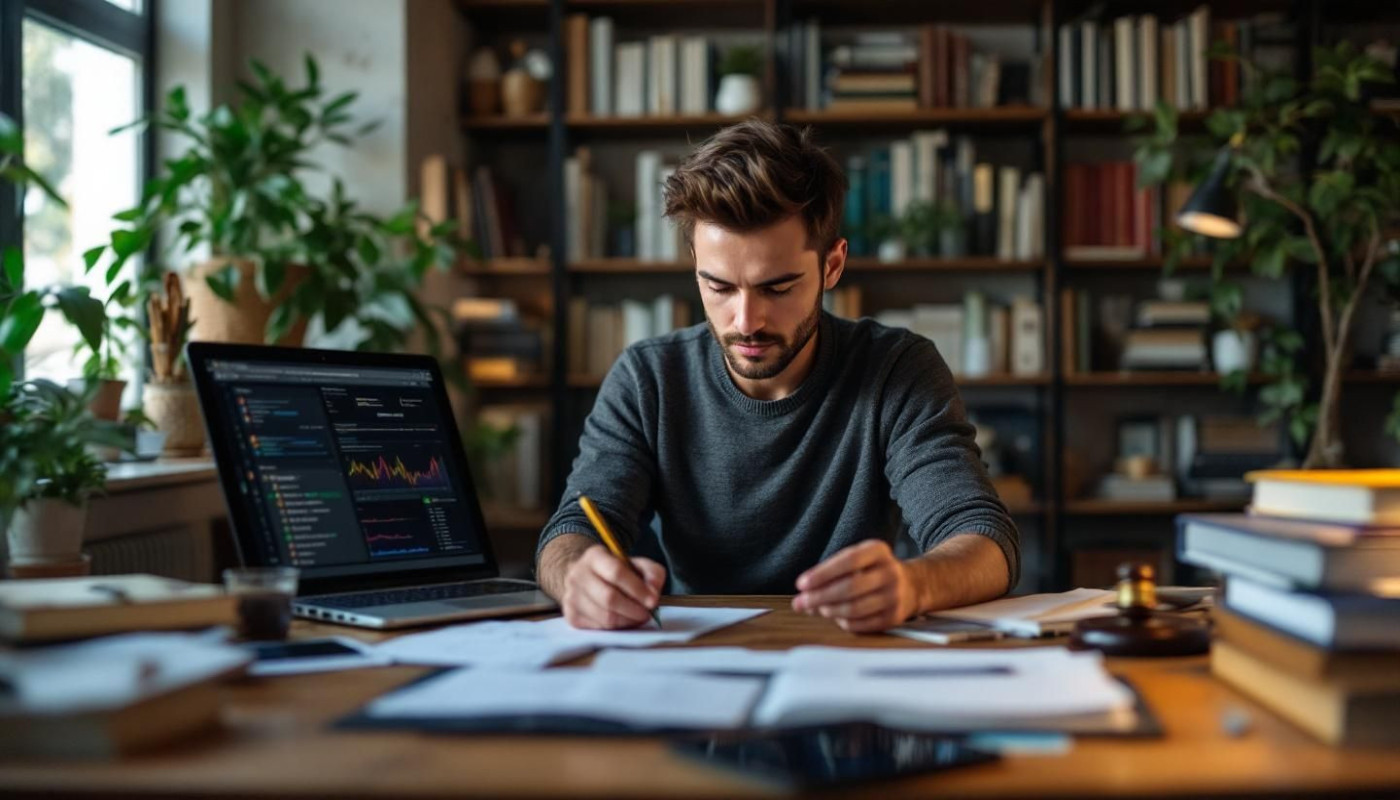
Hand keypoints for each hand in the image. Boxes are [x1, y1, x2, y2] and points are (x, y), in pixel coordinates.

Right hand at [560, 544, 665, 629]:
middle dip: (633, 609)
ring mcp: (571, 596)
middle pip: (609, 598)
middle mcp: (578, 574)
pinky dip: (617, 628)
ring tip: (638, 617)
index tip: (653, 600)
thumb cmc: (616, 573)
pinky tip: (623, 621)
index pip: (616, 572)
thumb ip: (652, 573)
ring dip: (627, 621)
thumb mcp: (637, 564)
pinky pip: (599, 628)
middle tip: (647, 613)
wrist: (586, 579)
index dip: (637, 589)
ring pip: (604, 617)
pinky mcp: (571, 616)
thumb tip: (653, 591)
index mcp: (595, 556)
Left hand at [791, 540, 918, 632]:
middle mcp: (890, 572)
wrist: (913, 585)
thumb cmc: (874, 570)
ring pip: (854, 608)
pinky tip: (835, 616)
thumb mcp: (859, 559)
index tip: (801, 584)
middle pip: (849, 588)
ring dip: (829, 611)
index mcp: (878, 551)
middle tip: (801, 603)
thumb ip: (832, 572)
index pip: (848, 561)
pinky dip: (843, 622)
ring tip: (817, 609)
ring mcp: (894, 596)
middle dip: (820, 597)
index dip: (822, 574)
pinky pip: (861, 624)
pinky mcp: (894, 617)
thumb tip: (804, 593)